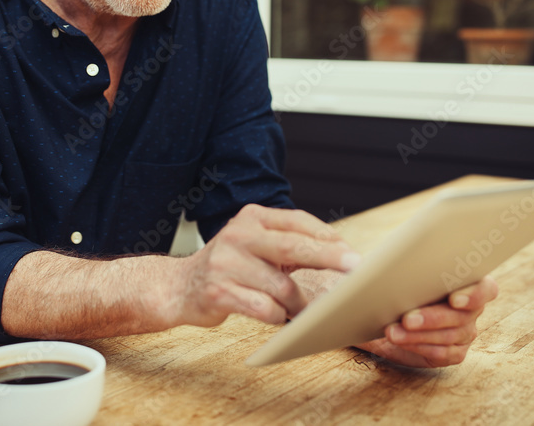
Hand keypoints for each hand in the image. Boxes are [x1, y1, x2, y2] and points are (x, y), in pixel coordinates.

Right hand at [172, 204, 360, 327]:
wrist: (179, 286)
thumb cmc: (230, 266)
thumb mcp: (255, 243)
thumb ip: (288, 243)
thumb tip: (339, 254)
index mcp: (252, 218)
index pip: (298, 222)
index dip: (328, 238)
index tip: (353, 254)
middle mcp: (238, 235)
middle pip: (293, 247)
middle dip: (328, 258)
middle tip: (354, 270)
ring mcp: (227, 264)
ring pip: (282, 286)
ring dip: (300, 302)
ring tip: (303, 309)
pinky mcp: (219, 292)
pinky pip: (264, 309)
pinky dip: (278, 316)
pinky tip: (276, 314)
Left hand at [356, 275, 498, 367]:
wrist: (376, 305)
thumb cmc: (388, 277)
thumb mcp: (386, 264)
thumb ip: (386, 261)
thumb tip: (356, 263)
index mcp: (466, 279)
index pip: (486, 288)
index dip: (474, 294)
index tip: (453, 299)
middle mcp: (470, 307)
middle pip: (463, 316)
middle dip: (433, 318)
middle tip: (406, 318)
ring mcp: (463, 331)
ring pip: (451, 337)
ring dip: (420, 335)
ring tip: (392, 330)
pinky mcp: (451, 352)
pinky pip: (443, 355)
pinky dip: (420, 347)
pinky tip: (400, 341)